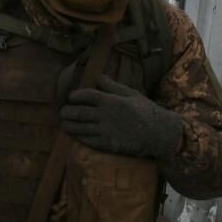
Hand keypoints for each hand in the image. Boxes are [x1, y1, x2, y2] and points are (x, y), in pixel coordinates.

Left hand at [60, 75, 182, 159]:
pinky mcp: (108, 145)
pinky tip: (74, 135)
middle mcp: (105, 115)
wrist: (158, 133)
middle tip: (62, 112)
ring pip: (80, 128)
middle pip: (79, 112)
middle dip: (67, 111)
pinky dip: (79, 137)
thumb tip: (98, 77)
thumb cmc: (146, 110)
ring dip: (69, 125)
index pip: (86, 96)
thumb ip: (112, 86)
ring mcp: (105, 131)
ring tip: (63, 124)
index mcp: (111, 100)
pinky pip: (88, 141)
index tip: (70, 97)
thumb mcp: (131, 94)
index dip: (75, 96)